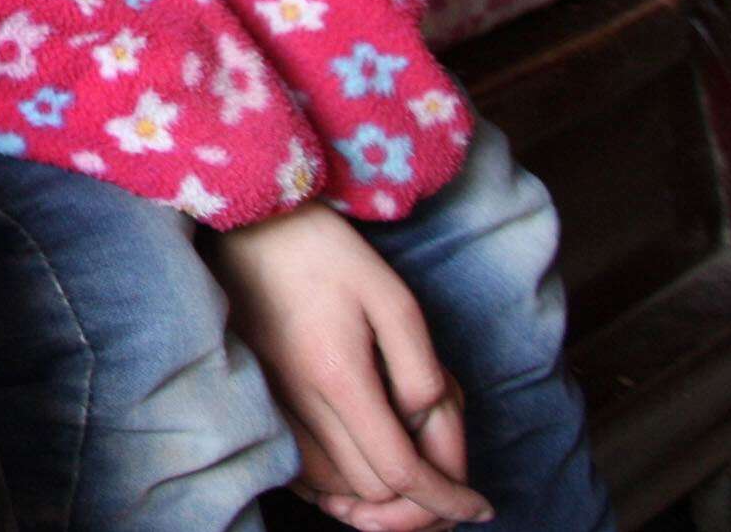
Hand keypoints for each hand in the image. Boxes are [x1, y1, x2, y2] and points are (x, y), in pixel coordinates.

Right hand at [211, 202, 489, 528]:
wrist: (251, 226)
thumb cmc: (327, 252)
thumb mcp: (394, 299)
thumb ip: (420, 369)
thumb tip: (428, 422)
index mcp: (338, 375)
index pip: (399, 471)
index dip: (446, 500)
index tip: (480, 507)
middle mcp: (299, 401)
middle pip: (371, 490)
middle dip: (420, 500)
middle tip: (450, 472)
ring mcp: (274, 405)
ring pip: (336, 489)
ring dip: (380, 493)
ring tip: (412, 463)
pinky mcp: (263, 402)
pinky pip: (303, 471)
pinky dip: (341, 484)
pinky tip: (366, 462)